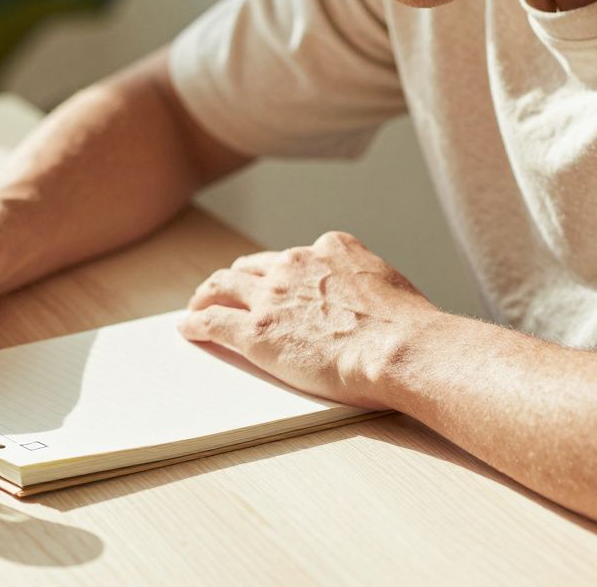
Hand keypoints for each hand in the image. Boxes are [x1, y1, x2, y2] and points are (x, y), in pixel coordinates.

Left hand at [177, 231, 438, 408]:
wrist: (400, 348)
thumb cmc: (408, 329)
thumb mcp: (388, 285)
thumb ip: (365, 284)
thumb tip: (369, 300)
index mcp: (330, 248)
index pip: (293, 257)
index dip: (279, 272)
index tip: (275, 282)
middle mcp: (295, 264)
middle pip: (251, 267)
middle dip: (237, 279)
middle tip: (225, 292)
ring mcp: (271, 297)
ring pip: (223, 286)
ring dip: (207, 295)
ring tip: (198, 307)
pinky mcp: (255, 331)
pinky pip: (212, 322)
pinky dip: (195, 323)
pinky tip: (188, 328)